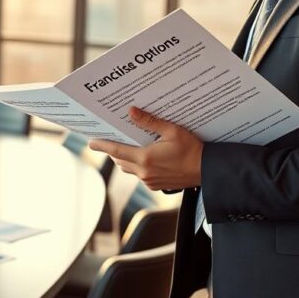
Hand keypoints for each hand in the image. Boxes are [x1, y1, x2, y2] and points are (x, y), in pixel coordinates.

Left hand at [88, 107, 202, 190]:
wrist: (207, 170)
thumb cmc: (192, 149)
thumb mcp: (172, 130)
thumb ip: (150, 121)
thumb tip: (131, 111)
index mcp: (145, 158)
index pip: (116, 151)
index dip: (102, 146)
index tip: (91, 142)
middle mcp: (144, 172)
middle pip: (120, 160)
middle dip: (114, 151)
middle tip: (110, 139)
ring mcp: (149, 181)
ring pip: (129, 169)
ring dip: (125, 159)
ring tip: (127, 146)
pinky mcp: (156, 185)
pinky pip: (140, 175)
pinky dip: (137, 166)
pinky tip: (145, 156)